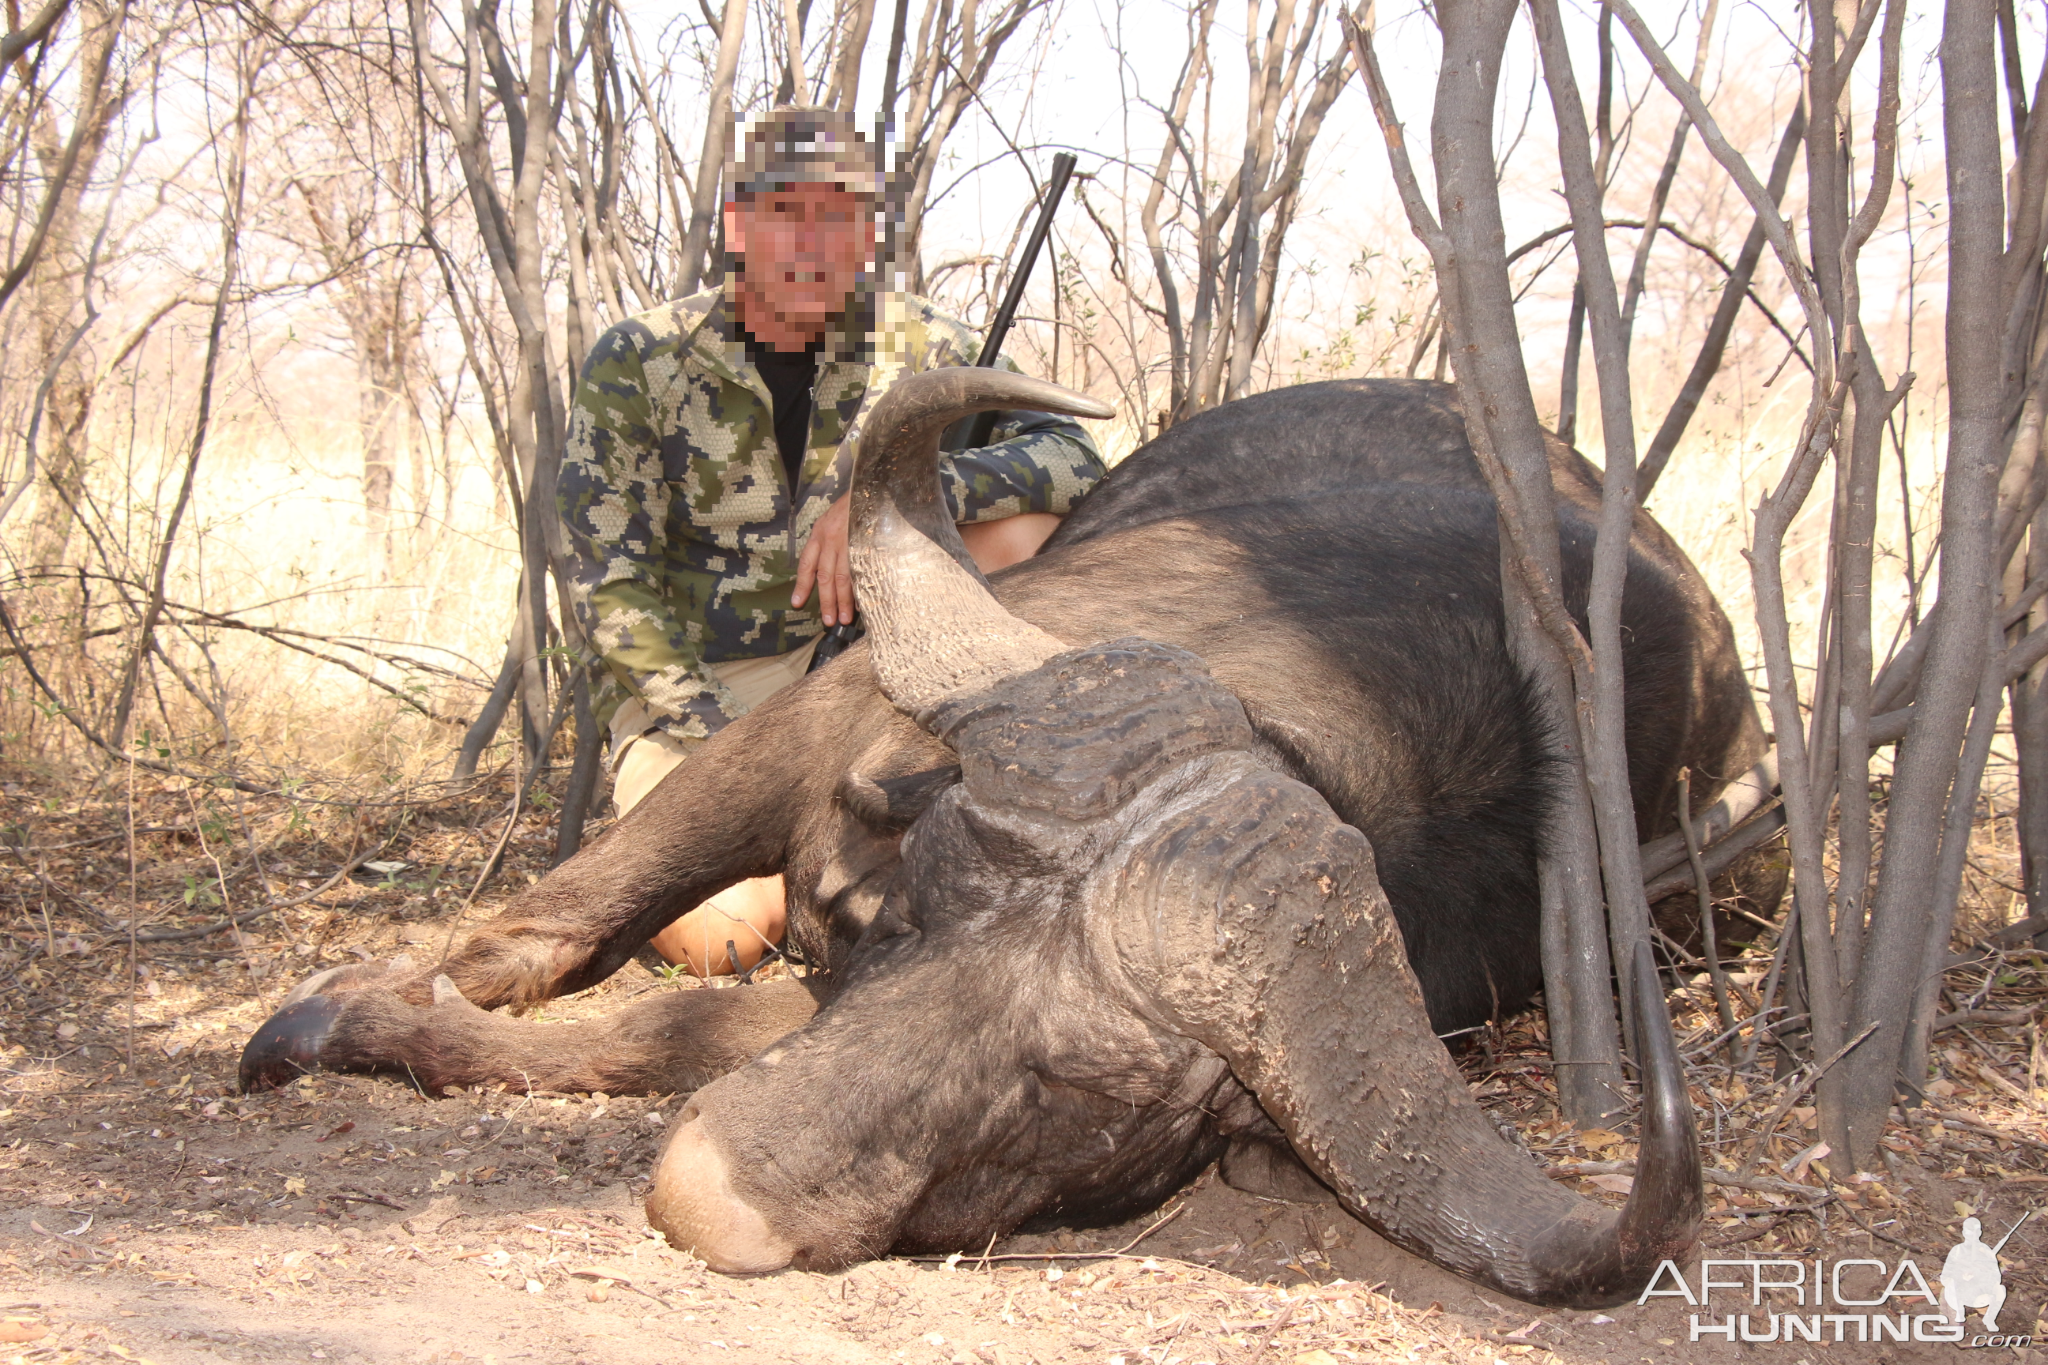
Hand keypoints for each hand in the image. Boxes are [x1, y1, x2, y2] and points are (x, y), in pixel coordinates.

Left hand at [793, 493, 856, 625]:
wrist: (873, 485)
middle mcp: (830, 539)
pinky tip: (860, 601)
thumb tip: (828, 566)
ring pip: (843, 577)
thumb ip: (828, 540)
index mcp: (819, 533)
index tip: (797, 603)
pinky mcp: (865, 543)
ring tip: (843, 618)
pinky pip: (860, 570)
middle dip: (826, 600)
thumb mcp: (833, 518)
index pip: (807, 563)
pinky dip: (859, 587)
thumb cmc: (854, 503)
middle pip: (825, 576)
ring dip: (843, 600)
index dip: (802, 585)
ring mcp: (848, 541)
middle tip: (827, 620)